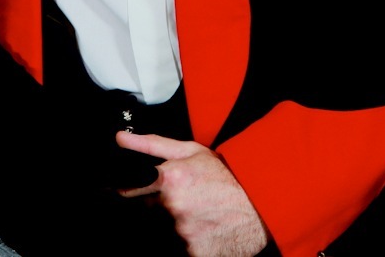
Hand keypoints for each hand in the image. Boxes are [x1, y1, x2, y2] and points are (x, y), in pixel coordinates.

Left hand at [116, 131, 267, 256]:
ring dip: (172, 225)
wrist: (263, 206)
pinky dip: (187, 242)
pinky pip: (180, 248)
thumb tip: (120, 139)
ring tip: (196, 215)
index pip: (127, 190)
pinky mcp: (194, 253)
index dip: (128, 191)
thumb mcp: (192, 152)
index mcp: (168, 178)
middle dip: (158, 207)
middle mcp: (173, 206)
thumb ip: (151, 145)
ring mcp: (183, 232)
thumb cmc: (227, 177)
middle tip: (183, 201)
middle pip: (147, 211)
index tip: (127, 191)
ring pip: (163, 230)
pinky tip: (203, 230)